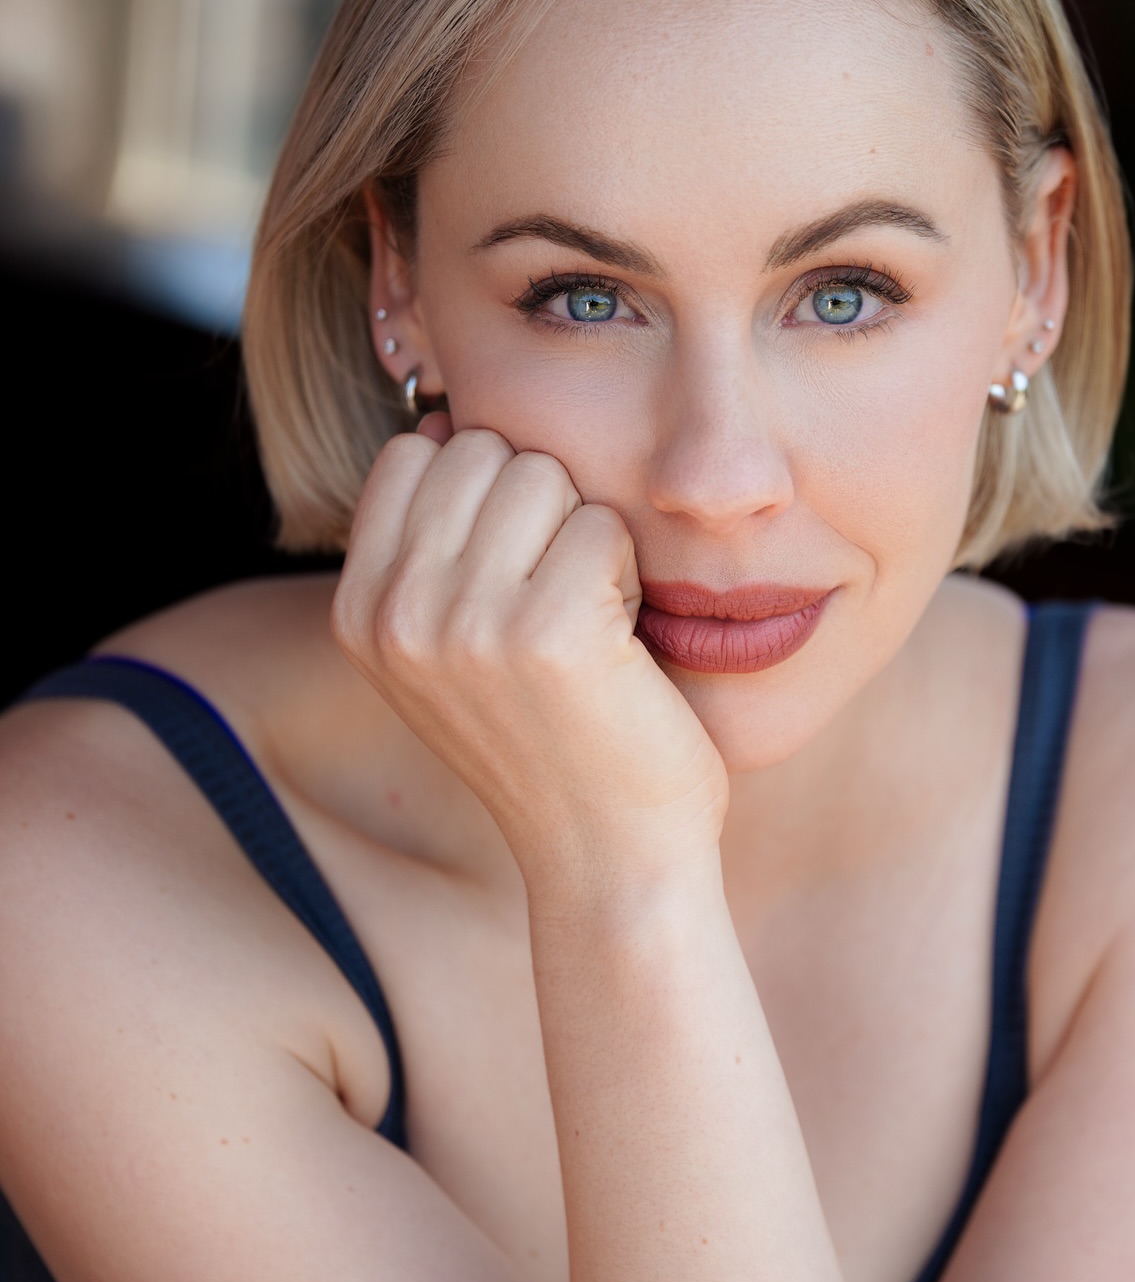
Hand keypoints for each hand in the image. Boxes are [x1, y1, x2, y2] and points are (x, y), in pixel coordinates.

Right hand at [332, 419, 728, 889]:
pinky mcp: (550, 630)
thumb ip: (430, 546)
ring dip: (586, 537)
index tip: (512, 578)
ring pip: (544, 475)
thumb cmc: (550, 741)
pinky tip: (619, 649)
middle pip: (483, 451)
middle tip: (558, 607)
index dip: (487, 494)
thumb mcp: (449, 648)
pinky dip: (629, 575)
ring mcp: (466, 622)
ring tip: (587, 625)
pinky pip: (603, 525)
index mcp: (358, 613)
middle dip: (541, 509)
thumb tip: (447, 421)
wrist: (607, 860)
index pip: (414, 455)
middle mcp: (396, 614)